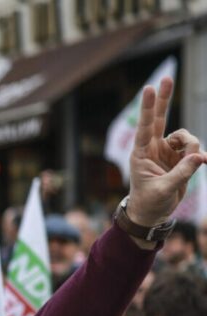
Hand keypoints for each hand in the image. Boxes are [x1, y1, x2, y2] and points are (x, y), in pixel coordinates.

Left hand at [127, 77, 206, 227]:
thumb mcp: (164, 189)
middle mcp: (153, 148)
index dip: (148, 108)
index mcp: (141, 153)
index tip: (149, 89)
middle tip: (166, 77)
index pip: (145, 126)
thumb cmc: (150, 201)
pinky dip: (200, 155)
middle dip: (164, 99)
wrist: (153, 212)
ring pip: (186, 138)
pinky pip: (194, 150)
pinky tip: (205, 163)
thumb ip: (182, 172)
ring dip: (193, 147)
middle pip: (160, 118)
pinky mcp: (180, 158)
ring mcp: (167, 151)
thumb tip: (201, 157)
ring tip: (194, 163)